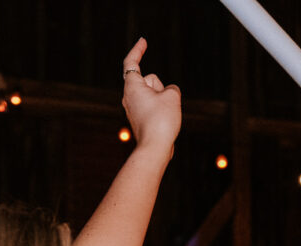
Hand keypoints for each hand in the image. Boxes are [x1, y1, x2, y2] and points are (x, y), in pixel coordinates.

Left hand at [121, 38, 181, 152]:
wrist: (155, 148)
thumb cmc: (161, 121)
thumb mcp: (172, 97)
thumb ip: (171, 89)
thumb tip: (167, 95)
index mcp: (132, 86)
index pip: (131, 62)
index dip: (138, 50)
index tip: (143, 41)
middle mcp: (129, 97)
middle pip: (149, 80)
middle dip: (160, 86)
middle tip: (163, 102)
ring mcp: (133, 109)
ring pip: (154, 95)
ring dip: (163, 100)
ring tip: (165, 115)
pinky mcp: (139, 120)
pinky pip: (154, 107)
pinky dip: (161, 110)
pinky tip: (164, 123)